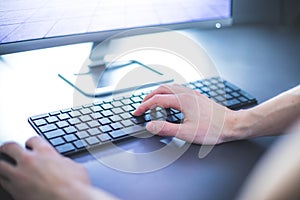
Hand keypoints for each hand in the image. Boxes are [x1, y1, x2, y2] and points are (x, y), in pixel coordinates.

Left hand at [0, 136, 114, 199]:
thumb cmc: (76, 185)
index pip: (32, 140)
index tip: (30, 145)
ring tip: (3, 167)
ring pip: (1, 167)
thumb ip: (62, 162)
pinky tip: (9, 183)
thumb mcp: (74, 166)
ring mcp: (20, 177)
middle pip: (9, 148)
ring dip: (3, 166)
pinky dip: (6, 183)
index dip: (31, 142)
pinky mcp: (15, 192)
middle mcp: (30, 161)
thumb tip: (61, 163)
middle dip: (7, 148)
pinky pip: (4, 184)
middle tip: (6, 150)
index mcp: (45, 152)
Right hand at [133, 84, 239, 144]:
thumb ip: (166, 128)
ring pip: (170, 87)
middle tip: (141, 106)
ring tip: (152, 101)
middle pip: (161, 89)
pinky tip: (169, 100)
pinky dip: (167, 93)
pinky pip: (177, 89)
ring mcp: (193, 94)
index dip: (144, 106)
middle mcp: (187, 94)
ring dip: (157, 93)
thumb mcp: (186, 133)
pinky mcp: (197, 97)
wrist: (232, 125)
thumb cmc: (213, 129)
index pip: (156, 100)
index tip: (137, 113)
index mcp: (182, 100)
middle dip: (148, 97)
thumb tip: (150, 125)